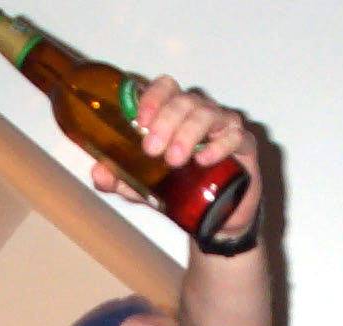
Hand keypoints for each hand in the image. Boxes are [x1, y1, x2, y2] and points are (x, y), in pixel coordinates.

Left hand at [91, 76, 260, 230]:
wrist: (215, 221)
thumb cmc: (180, 192)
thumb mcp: (144, 188)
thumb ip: (120, 178)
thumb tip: (98, 174)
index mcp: (173, 114)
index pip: (165, 87)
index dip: (152, 96)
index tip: (140, 120)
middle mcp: (198, 114)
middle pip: (184, 100)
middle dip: (166, 121)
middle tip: (152, 150)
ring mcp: (223, 127)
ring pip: (208, 114)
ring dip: (188, 133)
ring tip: (174, 159)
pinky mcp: (244, 146)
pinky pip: (235, 135)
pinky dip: (220, 146)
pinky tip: (205, 161)